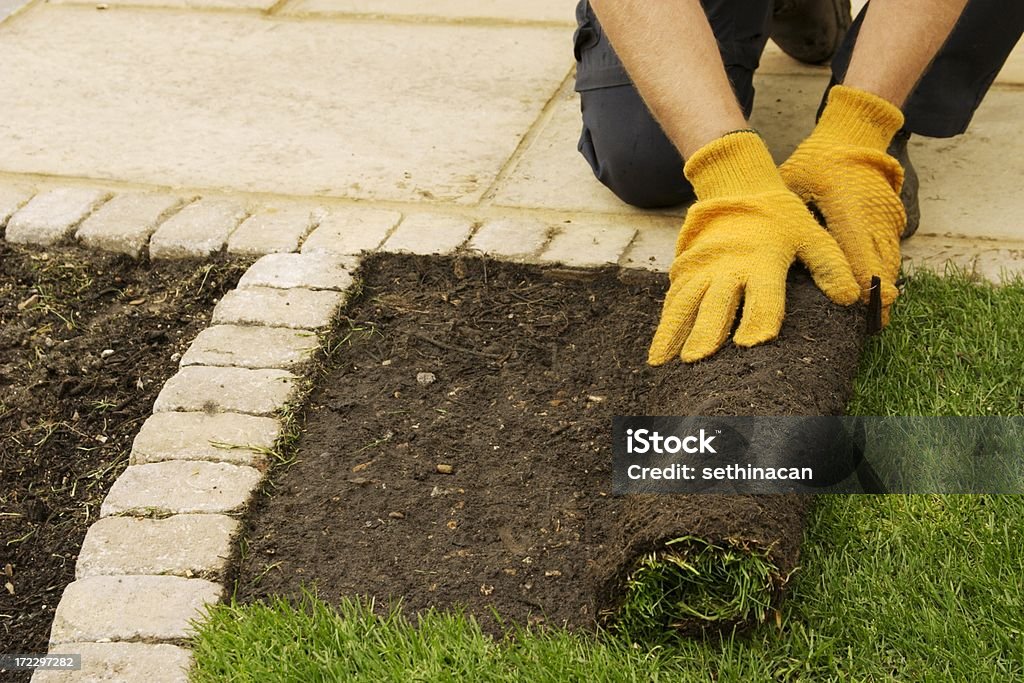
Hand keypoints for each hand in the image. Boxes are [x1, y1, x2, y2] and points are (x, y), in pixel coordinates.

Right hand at [648, 131, 859, 364]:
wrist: (737, 187)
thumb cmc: (779, 218)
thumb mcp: (811, 235)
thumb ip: (830, 265)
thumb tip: (851, 297)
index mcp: (762, 261)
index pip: (763, 297)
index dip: (760, 320)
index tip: (753, 344)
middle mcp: (728, 267)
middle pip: (716, 304)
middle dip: (706, 332)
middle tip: (698, 359)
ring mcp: (703, 269)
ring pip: (685, 304)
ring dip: (674, 333)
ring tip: (663, 362)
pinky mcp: (686, 270)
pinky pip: (673, 300)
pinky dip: (664, 324)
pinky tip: (659, 349)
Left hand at [780, 85, 906, 323]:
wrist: (852, 137)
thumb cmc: (814, 163)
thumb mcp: (793, 186)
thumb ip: (787, 219)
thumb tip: (766, 250)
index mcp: (849, 212)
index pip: (858, 258)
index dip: (860, 289)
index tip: (858, 313)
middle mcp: (874, 219)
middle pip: (881, 268)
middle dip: (877, 299)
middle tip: (868, 328)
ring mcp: (887, 220)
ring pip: (889, 263)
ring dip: (883, 290)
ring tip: (874, 320)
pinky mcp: (892, 221)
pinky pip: (890, 253)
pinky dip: (884, 273)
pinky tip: (877, 295)